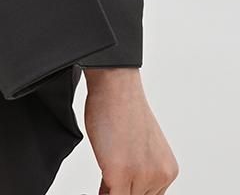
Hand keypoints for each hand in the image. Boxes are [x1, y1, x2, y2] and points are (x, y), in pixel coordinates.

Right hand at [82, 68, 178, 193]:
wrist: (116, 86)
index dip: (132, 190)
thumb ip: (136, 171)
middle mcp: (160, 175)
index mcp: (167, 169)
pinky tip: (101, 179)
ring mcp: (141, 176)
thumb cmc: (122, 108)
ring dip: (112, 189)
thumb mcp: (139, 147)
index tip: (122, 186)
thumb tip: (119, 189)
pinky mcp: (120, 174)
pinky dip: (103, 192)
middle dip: (122, 189)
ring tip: (106, 172)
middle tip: (110, 178)